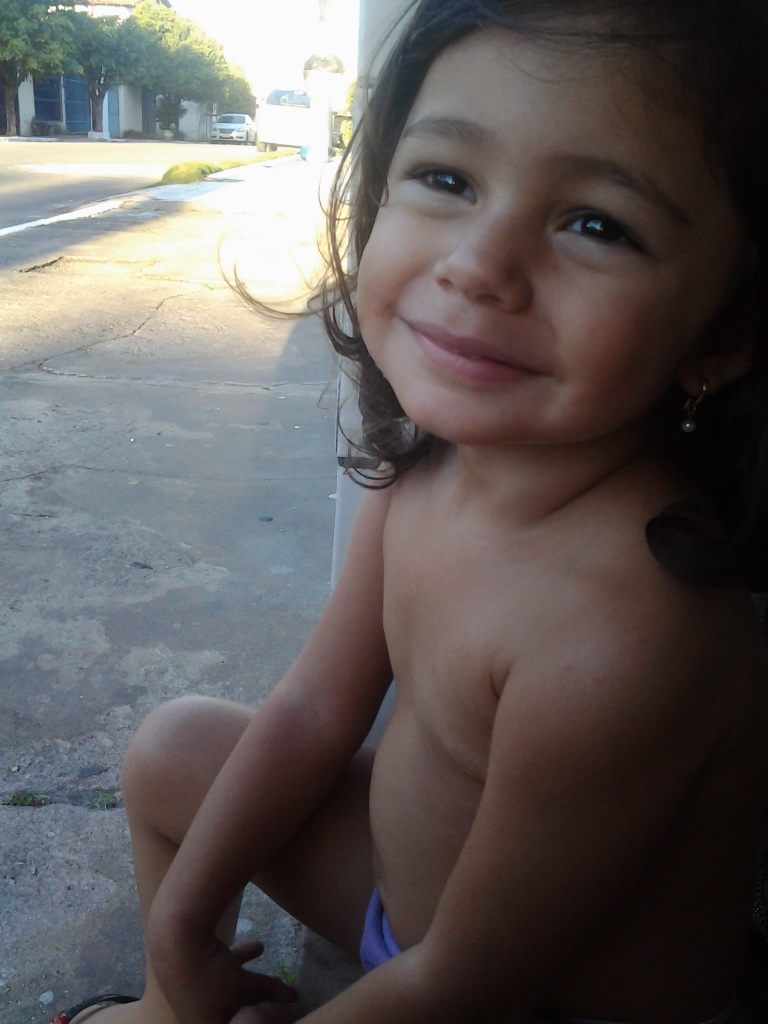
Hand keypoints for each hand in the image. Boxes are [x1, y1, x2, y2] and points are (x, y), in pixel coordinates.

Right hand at [150, 927, 298, 1023]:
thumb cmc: (208, 974)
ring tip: (277, 977)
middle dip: (261, 1003)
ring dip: (253, 981)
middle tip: (282, 997)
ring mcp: (192, 990)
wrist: (175, 939)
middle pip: (235, 1011)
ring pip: (229, 988)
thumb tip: (293, 998)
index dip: (261, 1019)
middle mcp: (197, 1013)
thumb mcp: (243, 986)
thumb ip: (267, 992)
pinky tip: (258, 946)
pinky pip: (220, 968)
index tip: (281, 1012)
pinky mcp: (191, 966)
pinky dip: (239, 960)